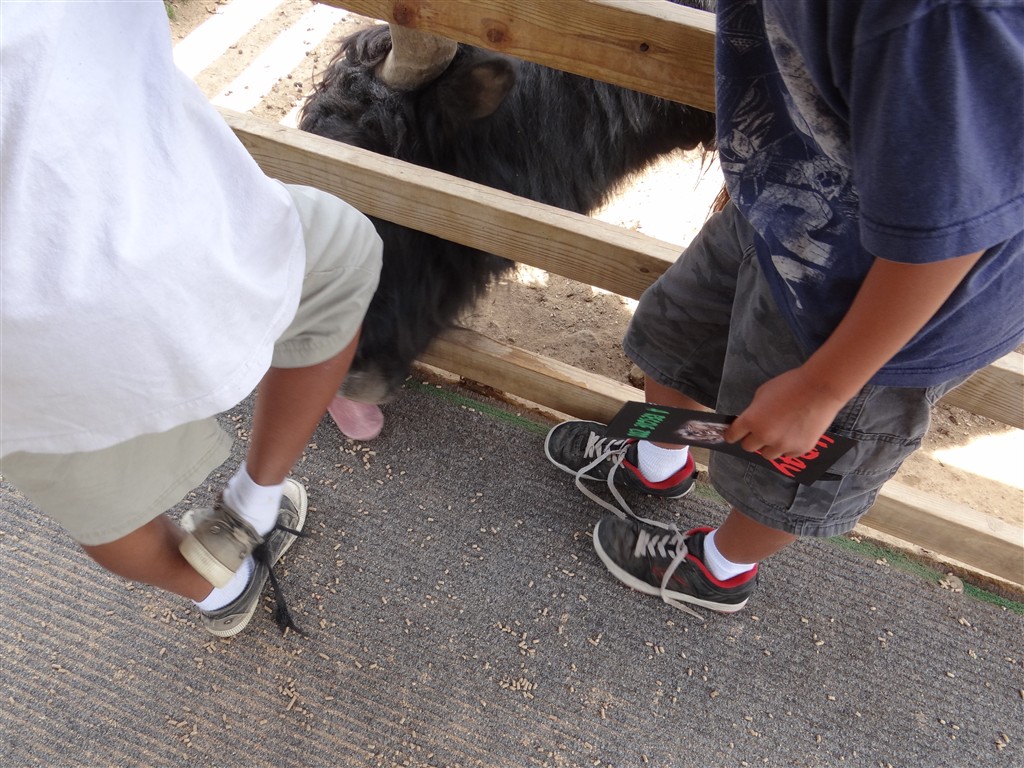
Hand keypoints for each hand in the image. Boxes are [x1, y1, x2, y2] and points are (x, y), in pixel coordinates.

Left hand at [724, 366, 847, 459]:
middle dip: (751, 439)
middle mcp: (765, 437)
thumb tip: (751, 420)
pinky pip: (787, 454)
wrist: (820, 388)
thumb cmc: (790, 385)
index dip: (731, 434)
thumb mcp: (762, 393)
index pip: (733, 436)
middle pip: (748, 448)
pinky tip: (793, 434)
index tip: (732, 434)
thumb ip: (754, 411)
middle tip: (758, 431)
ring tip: (778, 434)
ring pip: (767, 455)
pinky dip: (787, 447)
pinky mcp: (800, 449)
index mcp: (752, 421)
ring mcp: (783, 445)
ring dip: (768, 446)